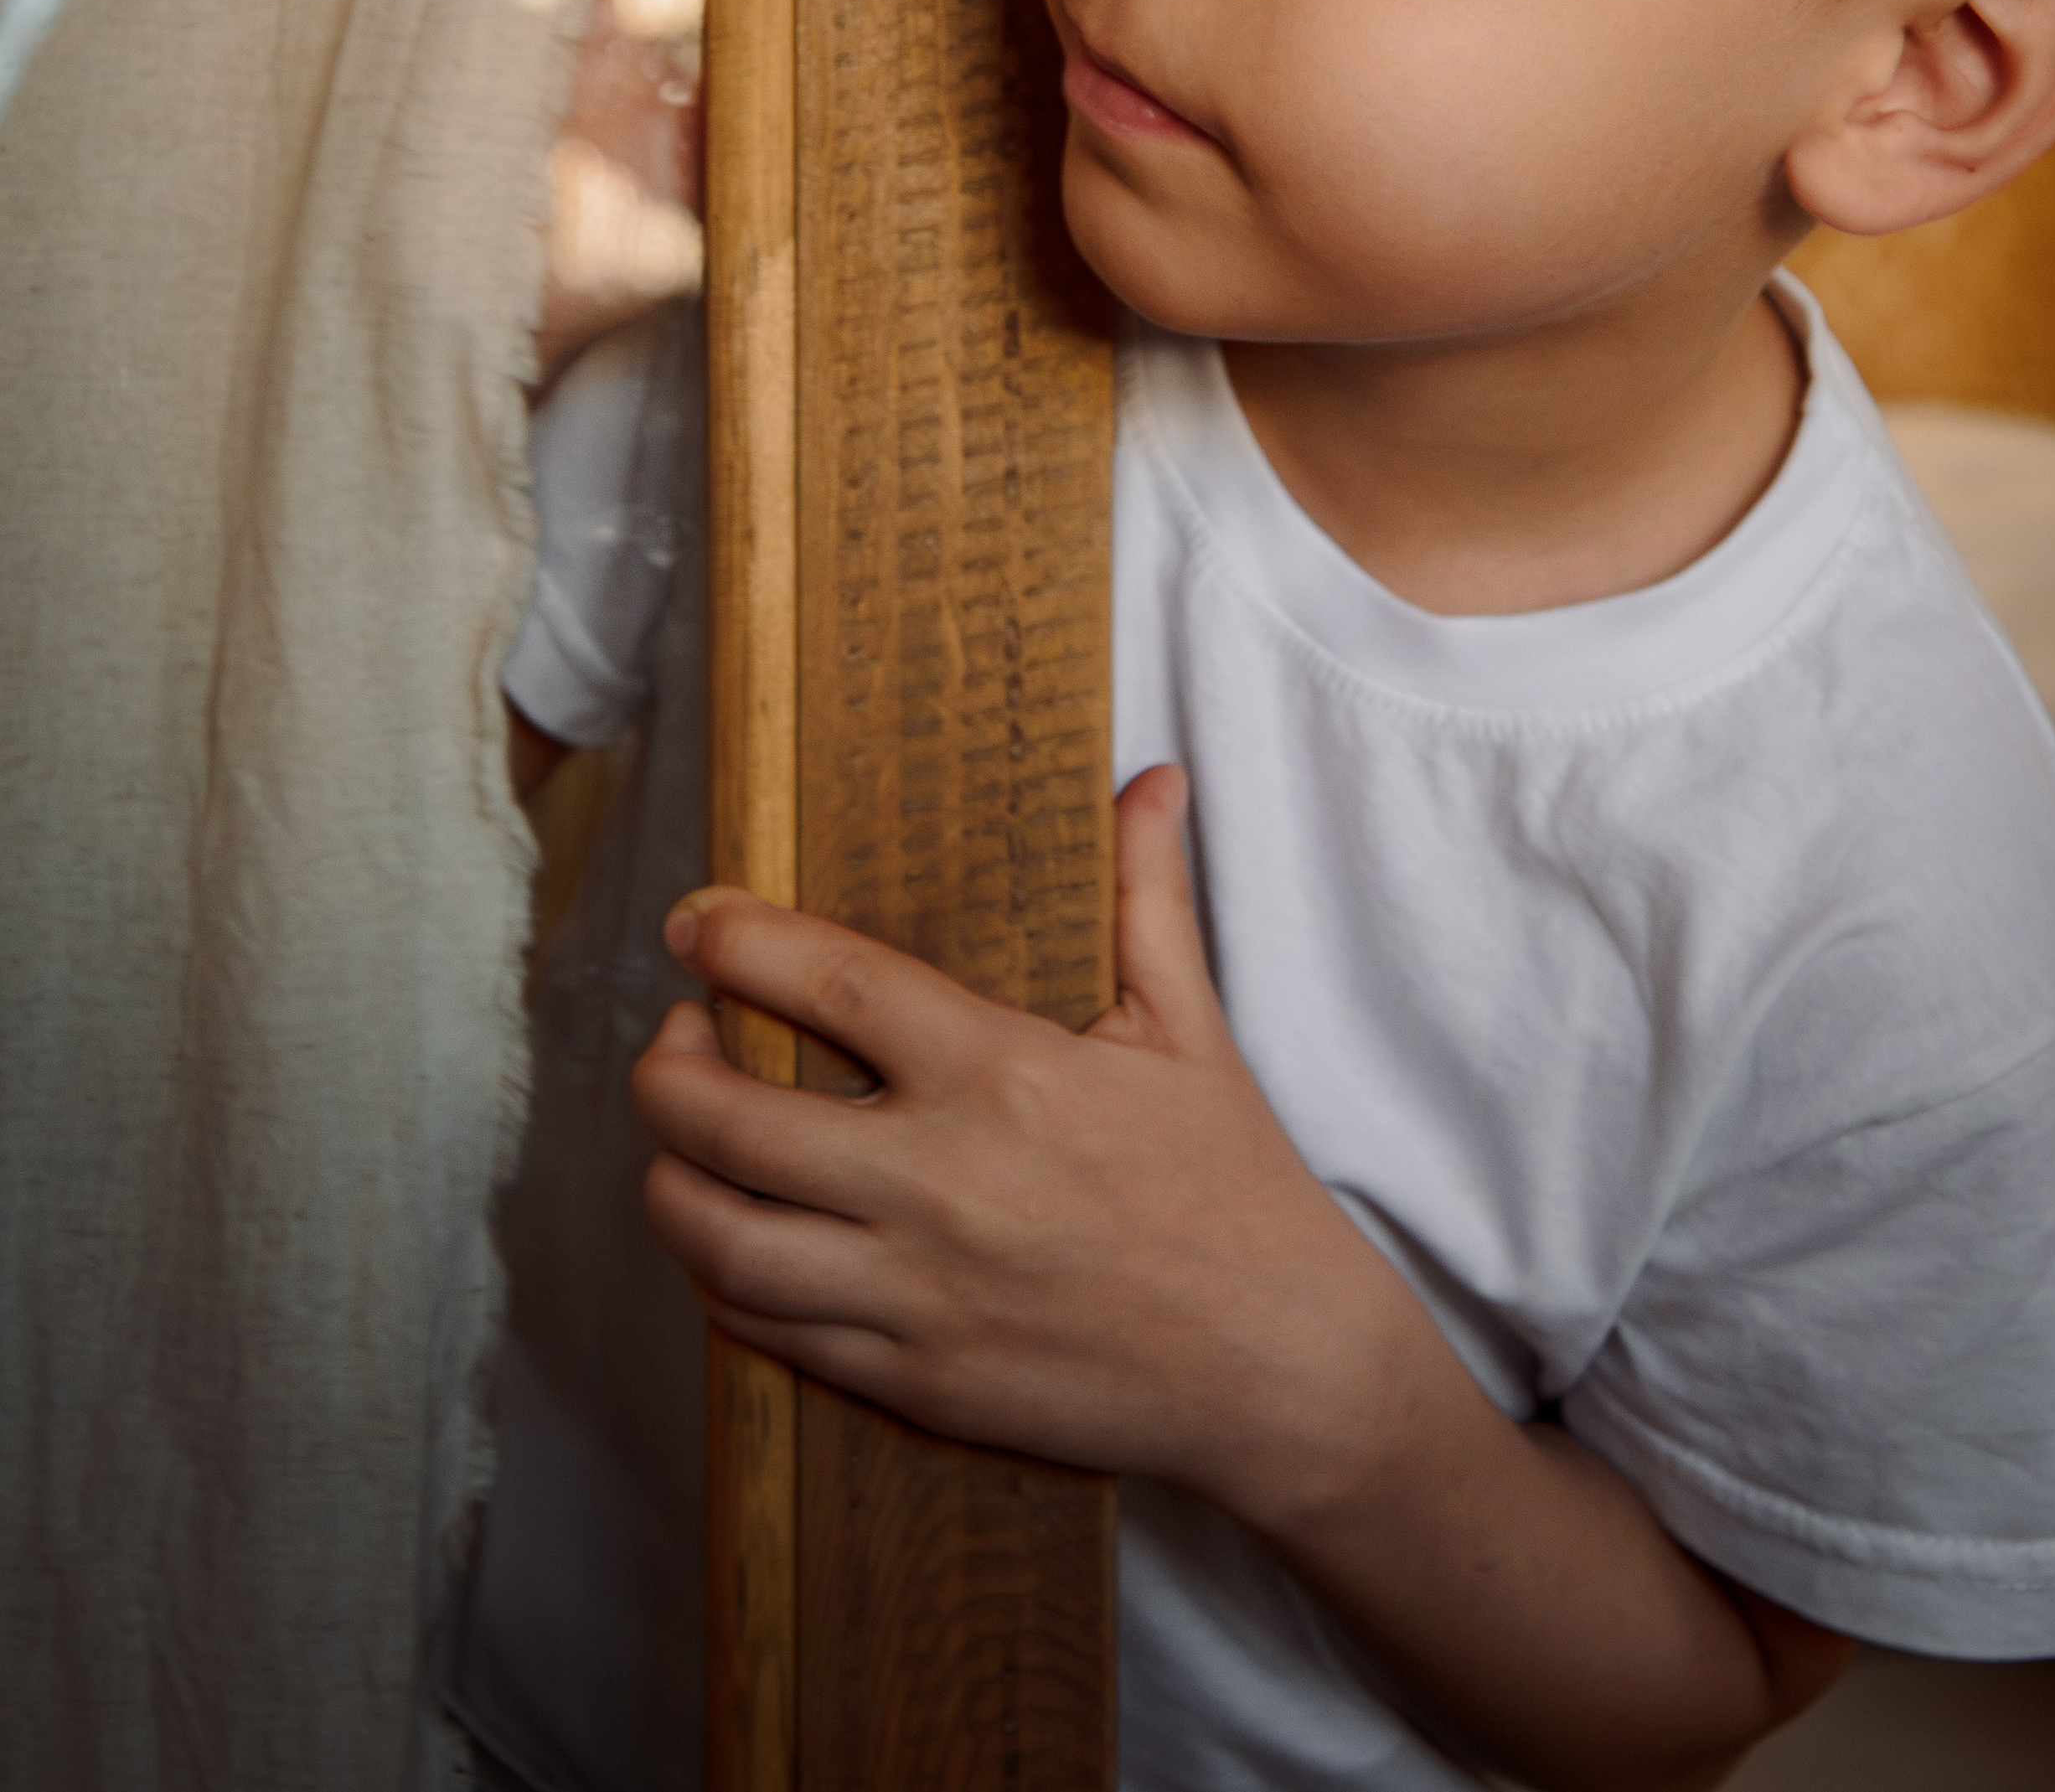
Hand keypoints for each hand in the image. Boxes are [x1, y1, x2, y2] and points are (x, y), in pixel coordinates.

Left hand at [635, 771, 1852, 1791]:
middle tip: (675, 1036)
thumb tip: (1152, 778)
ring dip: (670, 1185)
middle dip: (665, 1070)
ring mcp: (914, 1294)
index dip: (733, 942)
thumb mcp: (1191, 1026)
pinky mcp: (914, 1384)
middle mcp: (936, 1183)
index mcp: (999, 1073)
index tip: (692, 922)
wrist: (1282, 1367)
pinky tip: (734, 1244)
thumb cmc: (1236, 1187)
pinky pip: (771, 1333)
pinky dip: (724, 1284)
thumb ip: (1147, 893)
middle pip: (727, 1122)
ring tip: (681, 1145)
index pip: (825, 984)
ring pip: (721, 1242)